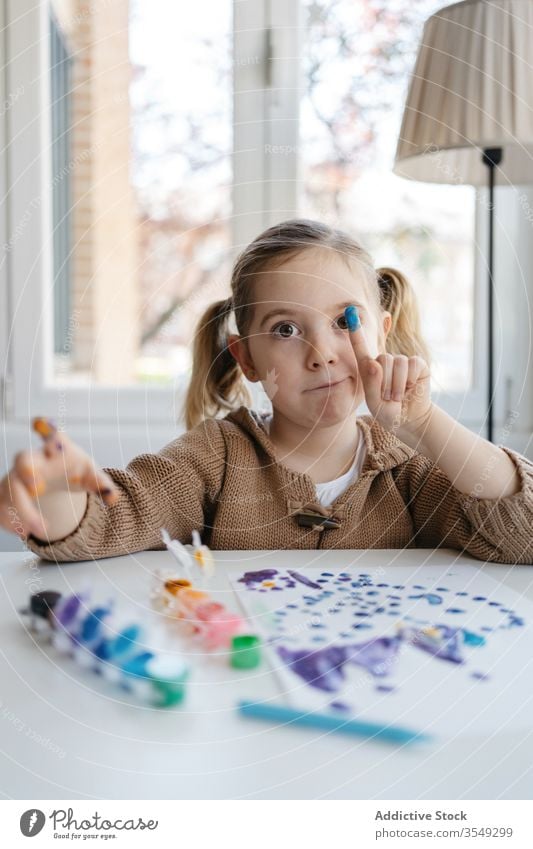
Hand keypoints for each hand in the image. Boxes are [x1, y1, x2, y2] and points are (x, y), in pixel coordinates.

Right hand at [0, 417, 118, 539]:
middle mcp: (33, 459)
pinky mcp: (5, 495)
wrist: (53, 481)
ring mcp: (15, 477)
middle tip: (39, 487)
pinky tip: (26, 531)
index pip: (51, 436)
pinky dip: (13, 521)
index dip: (46, 428)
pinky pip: (3, 506)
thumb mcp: (90, 476)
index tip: (40, 422)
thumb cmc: (73, 472)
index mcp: (56, 450)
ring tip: (44, 530)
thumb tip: (113, 498)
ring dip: (26, 511)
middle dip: (28, 471)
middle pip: (23, 459)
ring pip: (12, 489)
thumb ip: (102, 484)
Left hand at [345, 306, 431, 437]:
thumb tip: (375, 362)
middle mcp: (385, 361)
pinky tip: (410, 388)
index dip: (356, 332)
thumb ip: (370, 384)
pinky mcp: (417, 364)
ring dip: (397, 384)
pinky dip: (409, 380)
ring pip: (396, 362)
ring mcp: (402, 361)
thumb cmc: (389, 412)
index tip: (351, 313)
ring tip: (398, 396)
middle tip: (389, 397)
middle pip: (381, 359)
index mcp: (370, 369)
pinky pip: (411, 364)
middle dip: (385, 382)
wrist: (411, 420)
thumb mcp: (374, 402)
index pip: (361, 349)